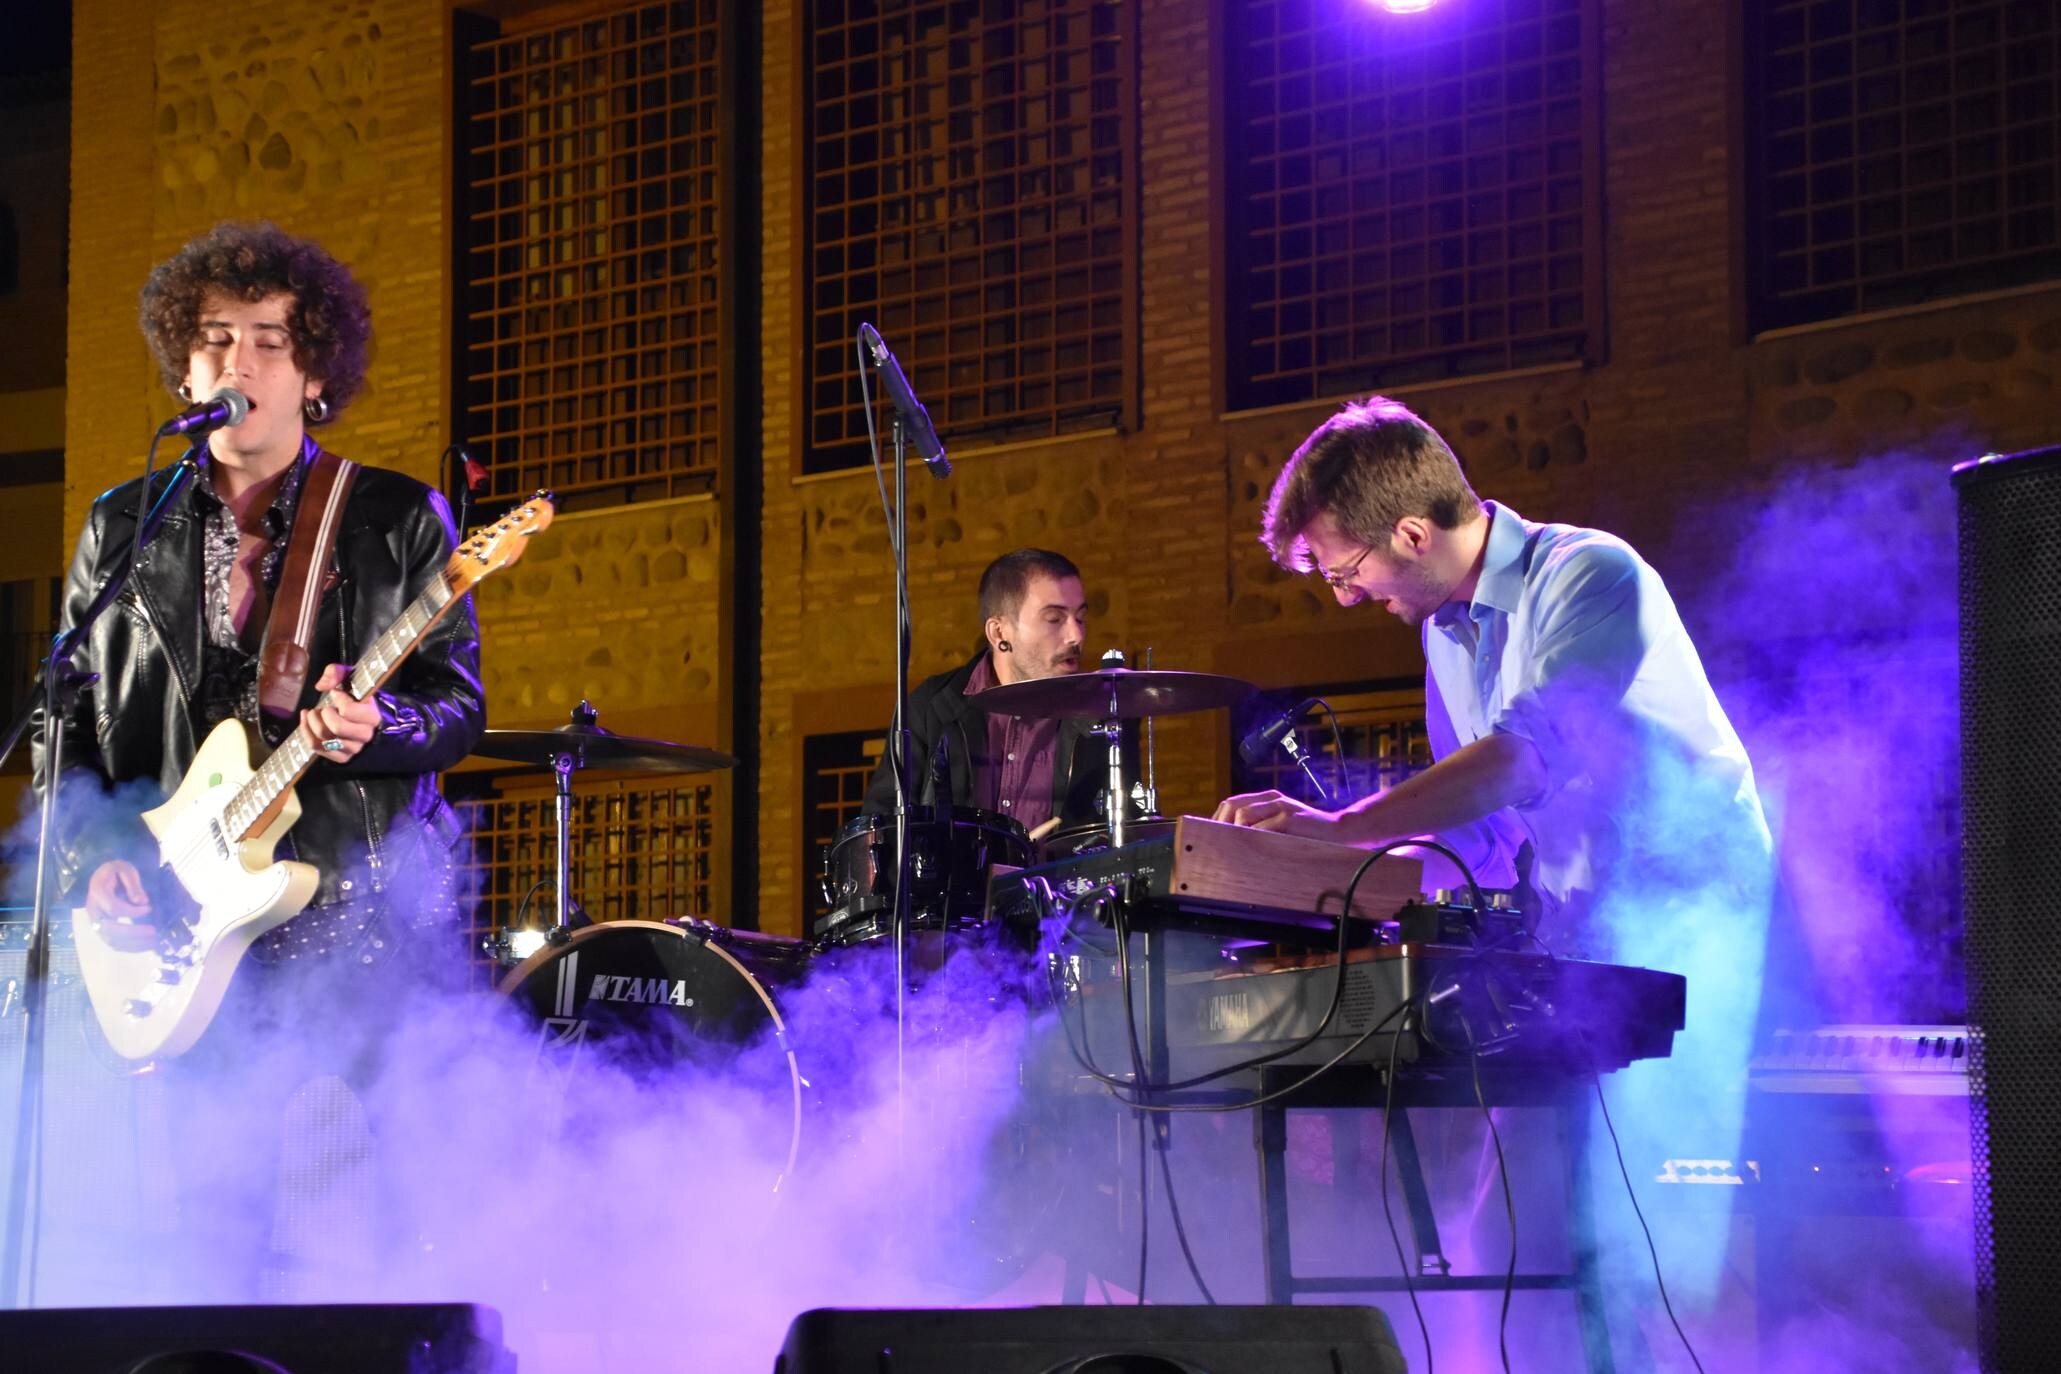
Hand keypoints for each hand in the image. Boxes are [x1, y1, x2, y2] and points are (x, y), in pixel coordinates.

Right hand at [86, 860, 159, 950]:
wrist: (103, 877)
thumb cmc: (115, 872)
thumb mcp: (125, 870)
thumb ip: (133, 885)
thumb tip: (142, 901)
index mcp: (98, 894)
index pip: (113, 908)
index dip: (132, 911)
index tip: (149, 908)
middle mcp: (94, 912)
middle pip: (110, 929)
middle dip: (133, 933)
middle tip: (154, 931)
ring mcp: (97, 923)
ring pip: (112, 941)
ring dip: (134, 944)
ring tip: (155, 941)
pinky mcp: (103, 930)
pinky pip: (115, 944)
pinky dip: (132, 947)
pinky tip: (148, 945)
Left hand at [301, 664, 379, 763]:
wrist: (362, 717)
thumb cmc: (356, 696)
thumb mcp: (350, 678)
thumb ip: (336, 673)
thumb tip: (321, 686)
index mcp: (372, 716)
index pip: (349, 710)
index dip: (338, 699)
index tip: (335, 693)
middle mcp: (365, 735)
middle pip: (336, 727)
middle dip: (322, 714)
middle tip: (322, 707)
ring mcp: (353, 748)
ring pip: (325, 739)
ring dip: (312, 723)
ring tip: (312, 713)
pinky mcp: (341, 757)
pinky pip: (317, 748)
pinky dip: (306, 733)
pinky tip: (306, 721)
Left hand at [1211, 789, 1337, 839]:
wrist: (1340, 831)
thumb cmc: (1308, 832)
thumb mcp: (1281, 824)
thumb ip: (1261, 824)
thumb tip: (1230, 837)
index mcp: (1267, 798)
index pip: (1232, 803)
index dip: (1218, 819)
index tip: (1211, 836)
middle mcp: (1272, 799)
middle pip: (1233, 805)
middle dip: (1221, 825)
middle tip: (1218, 843)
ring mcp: (1281, 807)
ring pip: (1244, 815)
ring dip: (1236, 832)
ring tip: (1235, 847)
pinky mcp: (1290, 819)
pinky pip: (1262, 828)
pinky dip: (1253, 838)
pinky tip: (1252, 849)